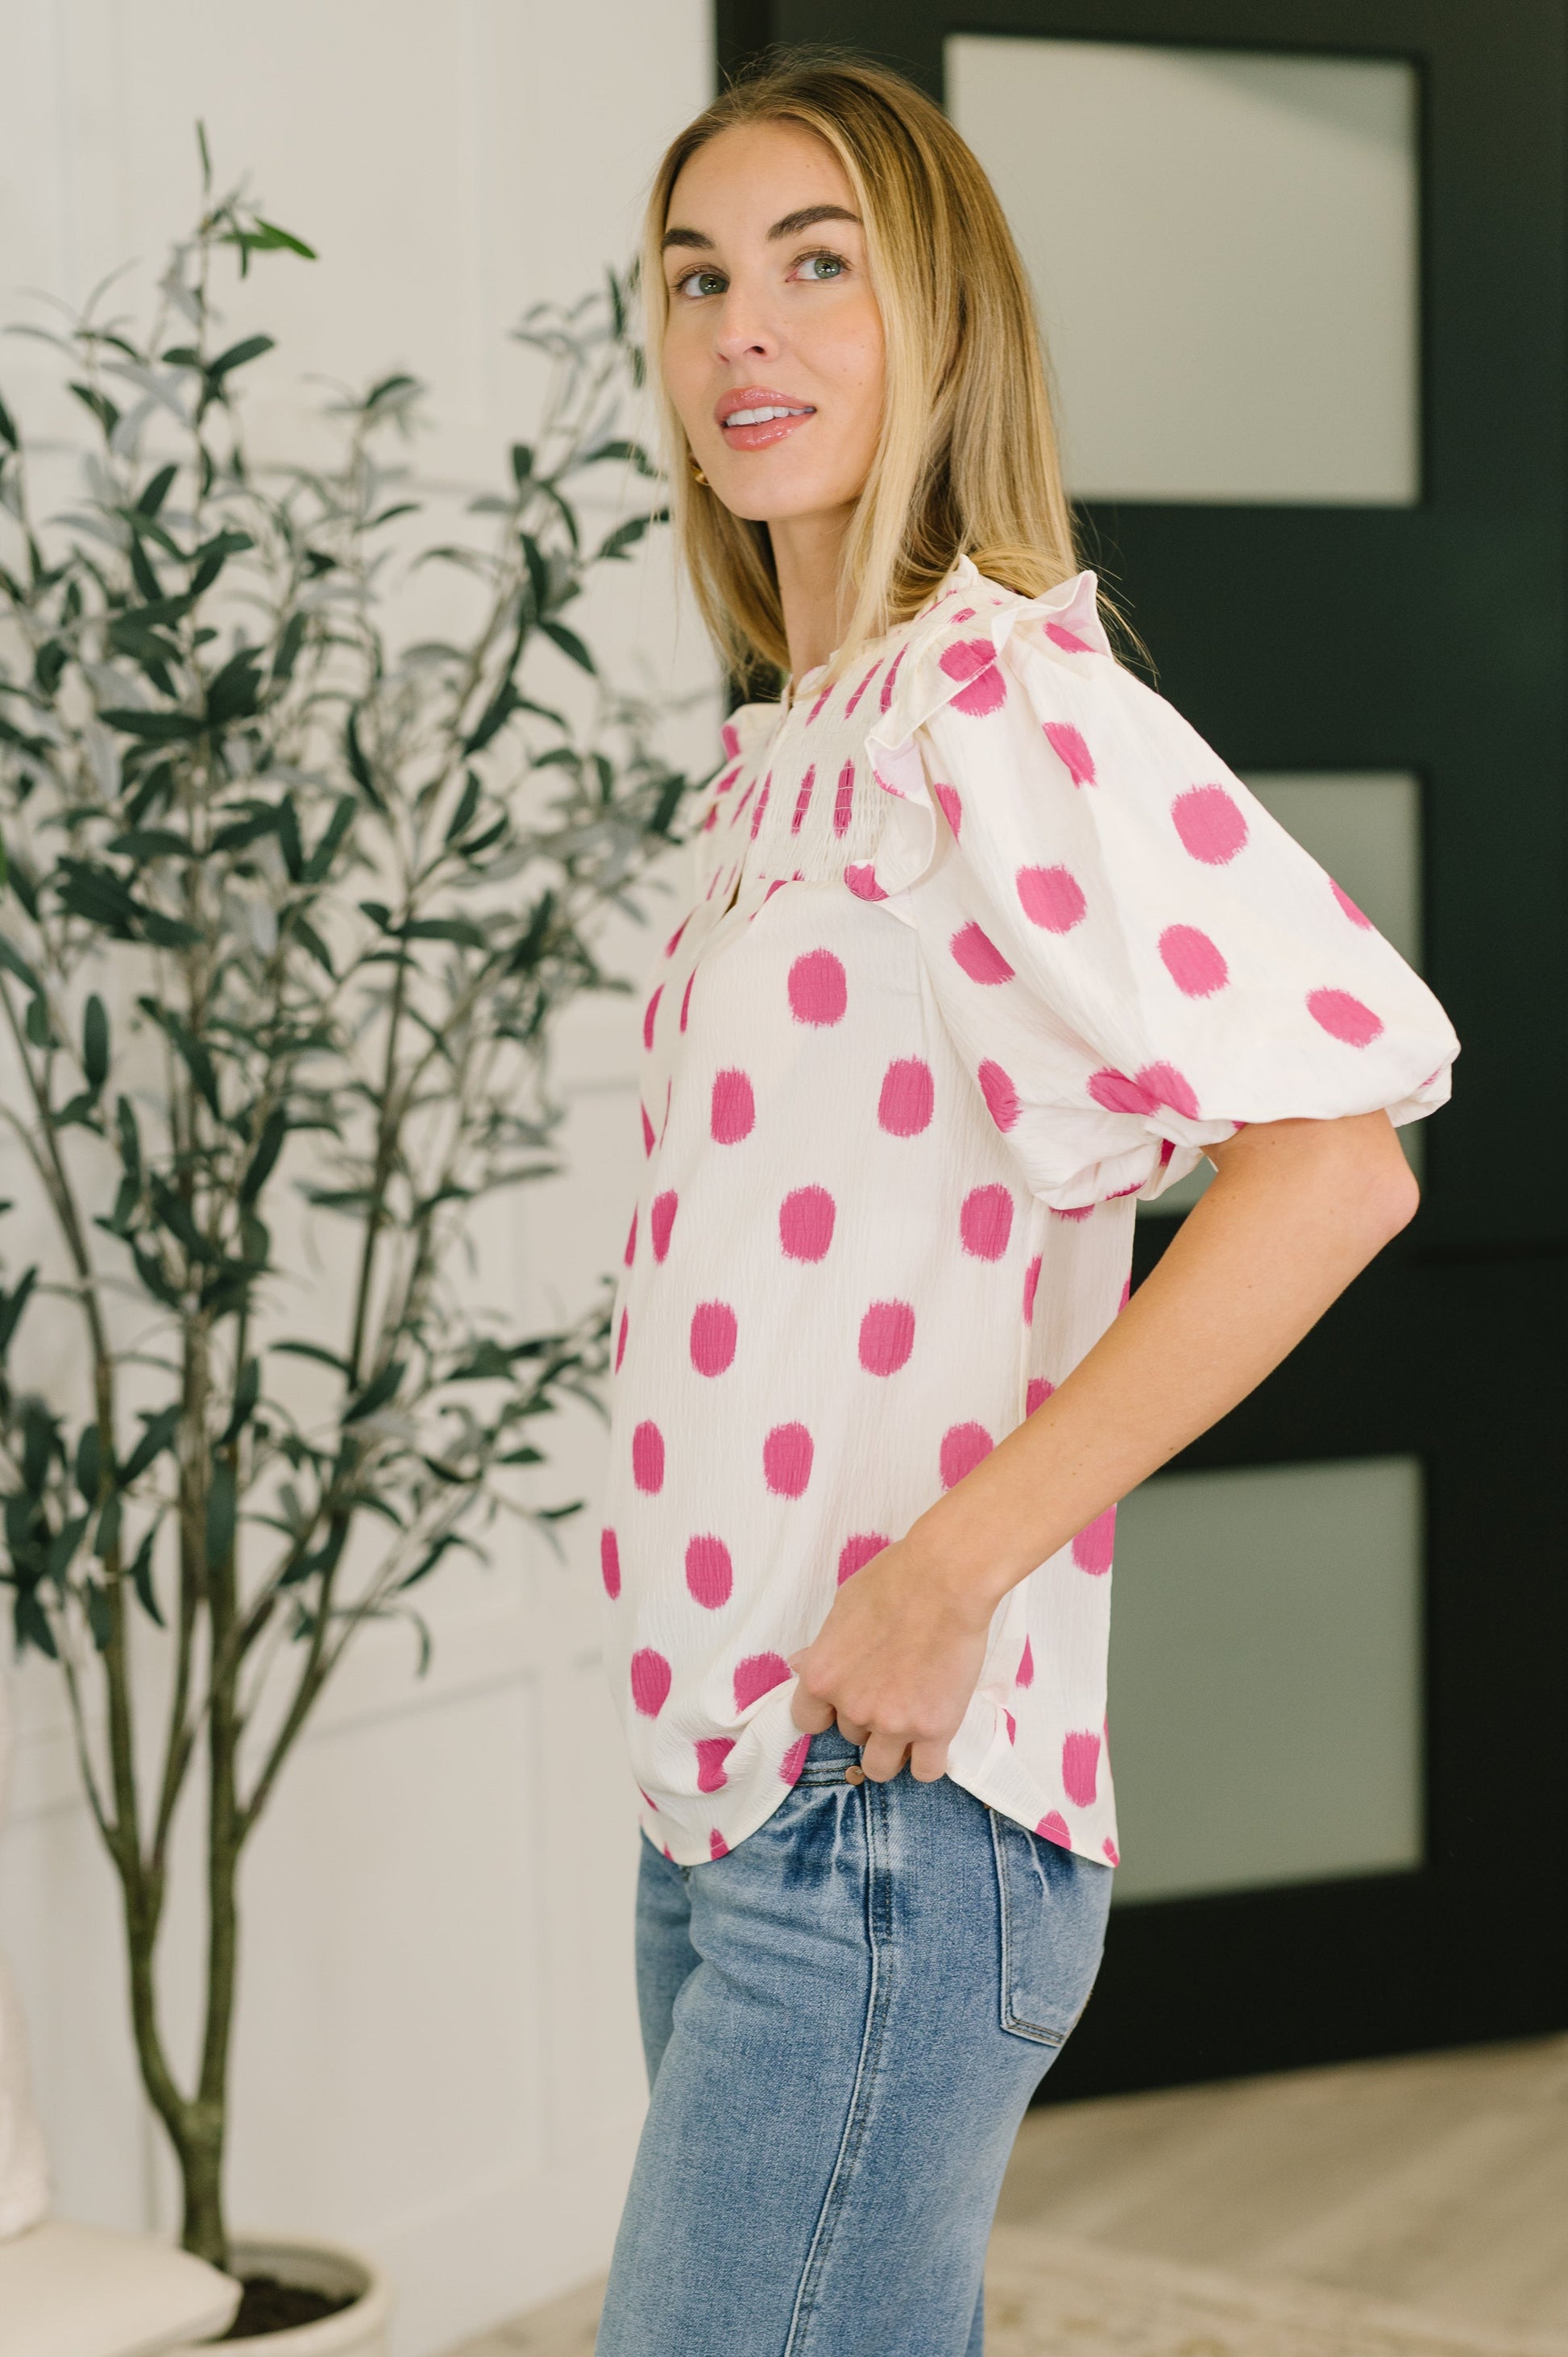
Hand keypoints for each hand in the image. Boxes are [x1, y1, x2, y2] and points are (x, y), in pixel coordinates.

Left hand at [787, 1535, 993, 1782]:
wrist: (946, 1579)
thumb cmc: (893, 1581)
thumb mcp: (842, 1608)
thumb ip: (822, 1648)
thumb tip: (798, 1666)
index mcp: (821, 1677)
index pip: (806, 1722)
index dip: (827, 1713)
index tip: (845, 1701)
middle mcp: (852, 1707)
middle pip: (851, 1736)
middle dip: (869, 1719)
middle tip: (894, 1689)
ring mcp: (893, 1722)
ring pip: (880, 1766)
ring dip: (892, 1748)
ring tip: (911, 1720)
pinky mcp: (935, 1729)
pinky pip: (925, 1771)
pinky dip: (927, 1760)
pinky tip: (933, 1739)